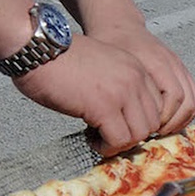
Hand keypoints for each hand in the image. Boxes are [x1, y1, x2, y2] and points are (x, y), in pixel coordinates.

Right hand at [12, 34, 170, 155]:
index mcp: (135, 67)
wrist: (38, 49)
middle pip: (151, 124)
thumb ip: (118, 87)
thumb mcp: (101, 68)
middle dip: (130, 136)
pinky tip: (91, 138)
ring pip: (139, 135)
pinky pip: (118, 141)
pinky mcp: (105, 107)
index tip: (119, 126)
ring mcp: (122, 92)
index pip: (156, 107)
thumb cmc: (59, 59)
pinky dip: (106, 147)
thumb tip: (122, 119)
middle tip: (108, 135)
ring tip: (98, 138)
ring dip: (118, 143)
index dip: (138, 122)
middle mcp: (135, 78)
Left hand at [106, 24, 194, 137]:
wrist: (119, 27)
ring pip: (194, 100)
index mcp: (156, 61)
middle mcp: (172, 62)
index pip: (174, 95)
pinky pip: (194, 95)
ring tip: (164, 129)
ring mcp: (179, 66)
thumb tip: (124, 123)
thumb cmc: (112, 44)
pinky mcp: (181, 70)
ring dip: (182, 120)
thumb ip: (120, 92)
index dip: (165, 117)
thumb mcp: (110, 67)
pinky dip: (186, 112)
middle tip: (157, 133)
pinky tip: (171, 119)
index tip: (150, 129)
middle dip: (174, 123)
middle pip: (188, 101)